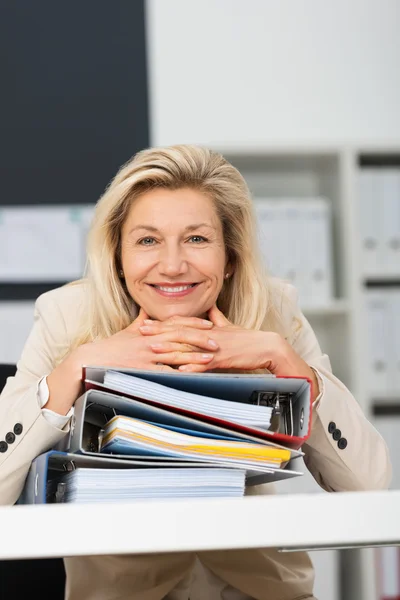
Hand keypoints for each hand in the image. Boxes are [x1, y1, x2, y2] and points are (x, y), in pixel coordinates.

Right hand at [74, 309, 217, 371]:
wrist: (91, 360)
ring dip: (195, 357)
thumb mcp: (128, 332)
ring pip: (176, 355)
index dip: (194, 325)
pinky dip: (178, 375)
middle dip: (200, 340)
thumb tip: (147, 312)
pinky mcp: (142, 371)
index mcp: (149, 332)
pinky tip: (192, 377)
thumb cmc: (111, 347)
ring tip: (210, 359)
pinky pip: (164, 374)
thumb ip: (142, 322)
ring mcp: (147, 357)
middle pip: (180, 338)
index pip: (176, 325)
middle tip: (217, 342)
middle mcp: (150, 342)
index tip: (208, 325)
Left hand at [139, 306, 319, 400]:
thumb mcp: (228, 326)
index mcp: (207, 327)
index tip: (146, 322)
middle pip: (179, 331)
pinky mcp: (223, 358)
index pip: (181, 323)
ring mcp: (214, 346)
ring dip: (170, 348)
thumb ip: (217, 318)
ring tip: (153, 350)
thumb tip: (210, 309)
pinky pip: (204, 363)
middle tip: (140, 332)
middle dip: (159, 332)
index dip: (162, 323)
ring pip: (188, 346)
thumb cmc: (247, 338)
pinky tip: (179, 370)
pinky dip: (191, 367)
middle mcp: (208, 334)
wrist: (266, 346)